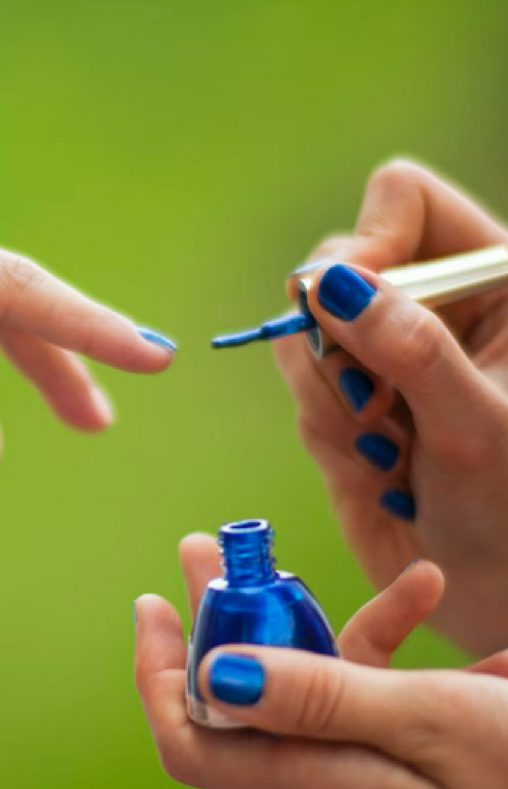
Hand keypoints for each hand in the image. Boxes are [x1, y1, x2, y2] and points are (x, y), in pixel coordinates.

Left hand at [134, 535, 507, 788]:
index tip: (154, 601)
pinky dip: (395, 655)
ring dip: (314, 627)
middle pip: (250, 704)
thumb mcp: (431, 723)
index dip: (159, 671)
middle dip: (230, 622)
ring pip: (316, 697)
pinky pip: (382, 710)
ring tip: (310, 564)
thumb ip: (318, 697)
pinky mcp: (418, 780)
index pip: (194, 741)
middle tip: (211, 550)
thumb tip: (210, 671)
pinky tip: (431, 596)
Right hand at [274, 159, 507, 654]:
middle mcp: (430, 304)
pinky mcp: (344, 399)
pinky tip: (377, 470)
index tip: (346, 305)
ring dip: (333, 400)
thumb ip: (412, 350)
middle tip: (376, 406)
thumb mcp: (479, 427)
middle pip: (333, 266)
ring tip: (389, 452)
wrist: (488, 586)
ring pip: (303, 334)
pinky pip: (300, 389)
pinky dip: (326, 433)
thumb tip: (328, 282)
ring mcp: (381, 353)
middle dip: (338, 344)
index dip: (367, 242)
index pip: (403, 202)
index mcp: (493, 280)